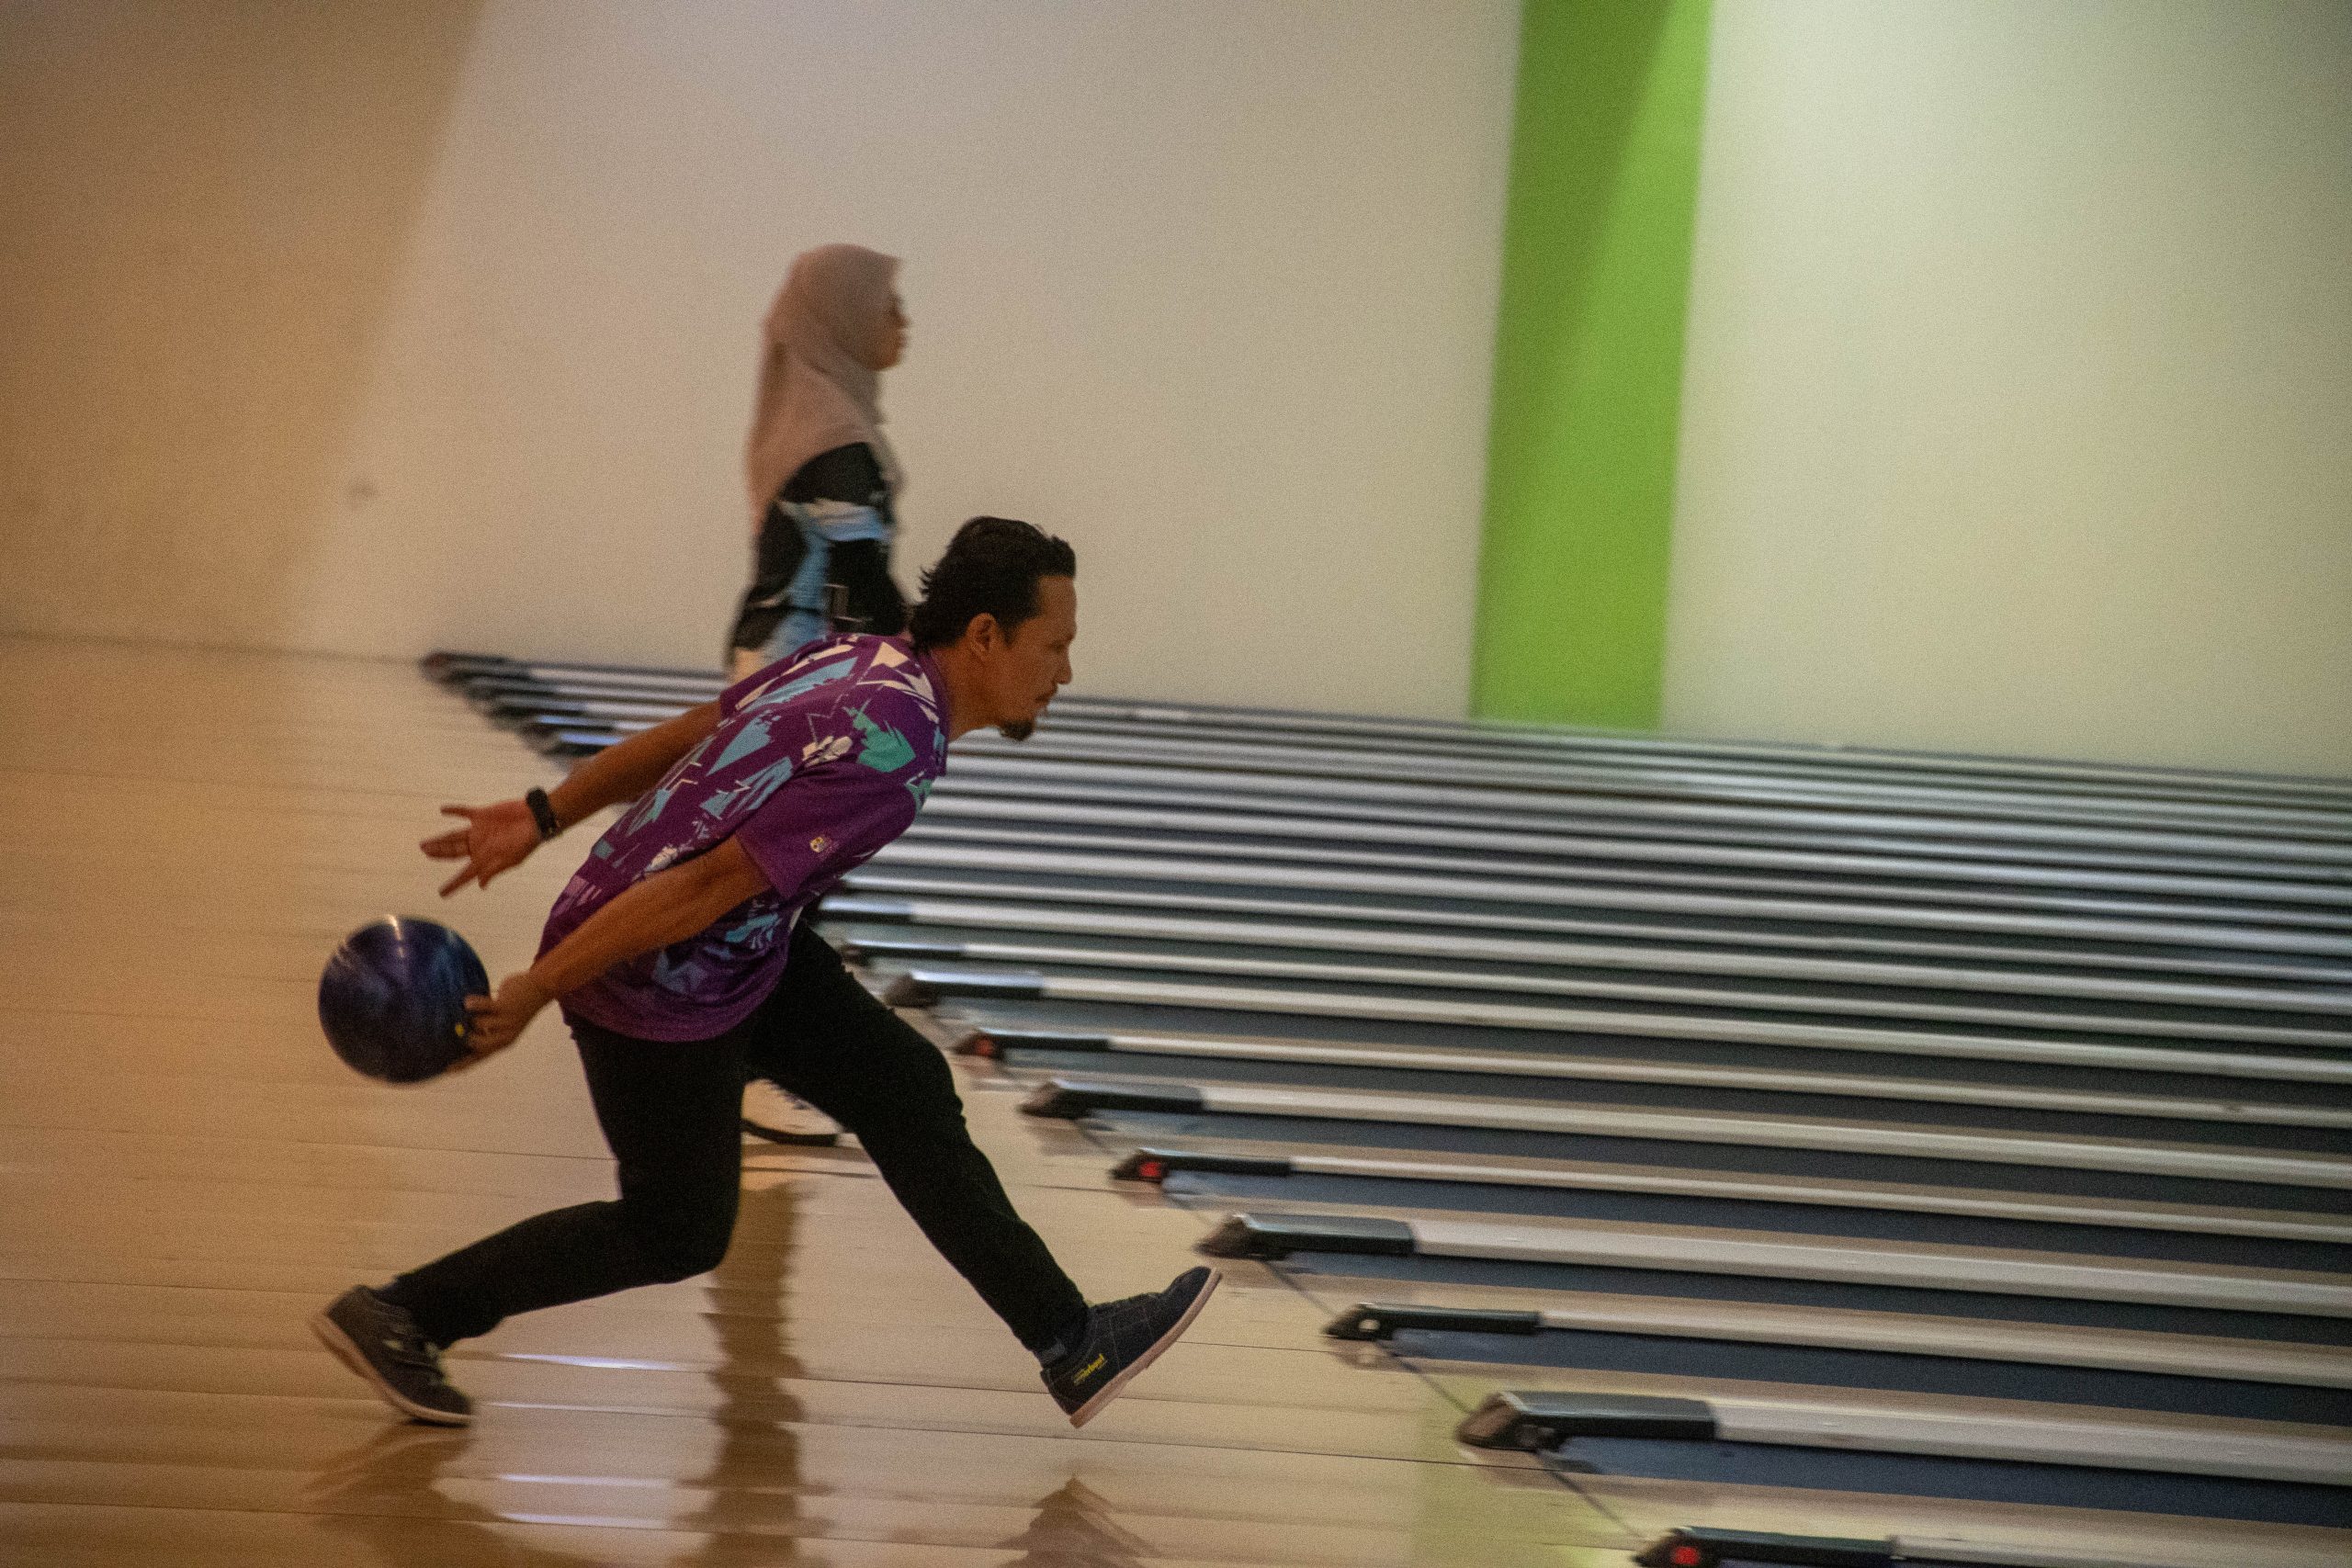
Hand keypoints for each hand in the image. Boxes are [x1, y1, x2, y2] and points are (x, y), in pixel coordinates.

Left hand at [422, 800, 542, 895]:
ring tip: (426, 842)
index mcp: (484, 858)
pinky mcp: (482, 816)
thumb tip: (480, 885)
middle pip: (453, 852)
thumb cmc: (524, 842)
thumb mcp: (510, 860)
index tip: (442, 894)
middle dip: (438, 853)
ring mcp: (479, 830)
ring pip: (454, 835)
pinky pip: (464, 813)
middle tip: (424, 851)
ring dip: (441, 838)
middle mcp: (478, 845)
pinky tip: (443, 810)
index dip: (453, 885)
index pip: (464, 874)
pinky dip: (454, 811)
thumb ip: (493, 870)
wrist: (534, 819)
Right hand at [454, 971, 552, 1066]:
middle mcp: (505, 1036)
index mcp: (502, 1043)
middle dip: (463, 1035)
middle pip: (476, 1044)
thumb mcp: (503, 1024)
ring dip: (470, 1013)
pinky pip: (482, 1007)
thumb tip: (459, 1031)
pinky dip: (473, 1003)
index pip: (479, 1057)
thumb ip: (486, 1030)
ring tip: (470, 1006)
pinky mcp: (505, 1007)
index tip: (446, 1070)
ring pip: (476, 1023)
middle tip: (457, 1025)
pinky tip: (469, 1001)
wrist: (540, 988)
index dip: (462, 1064)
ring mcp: (506, 1022)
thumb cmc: (515, 1006)